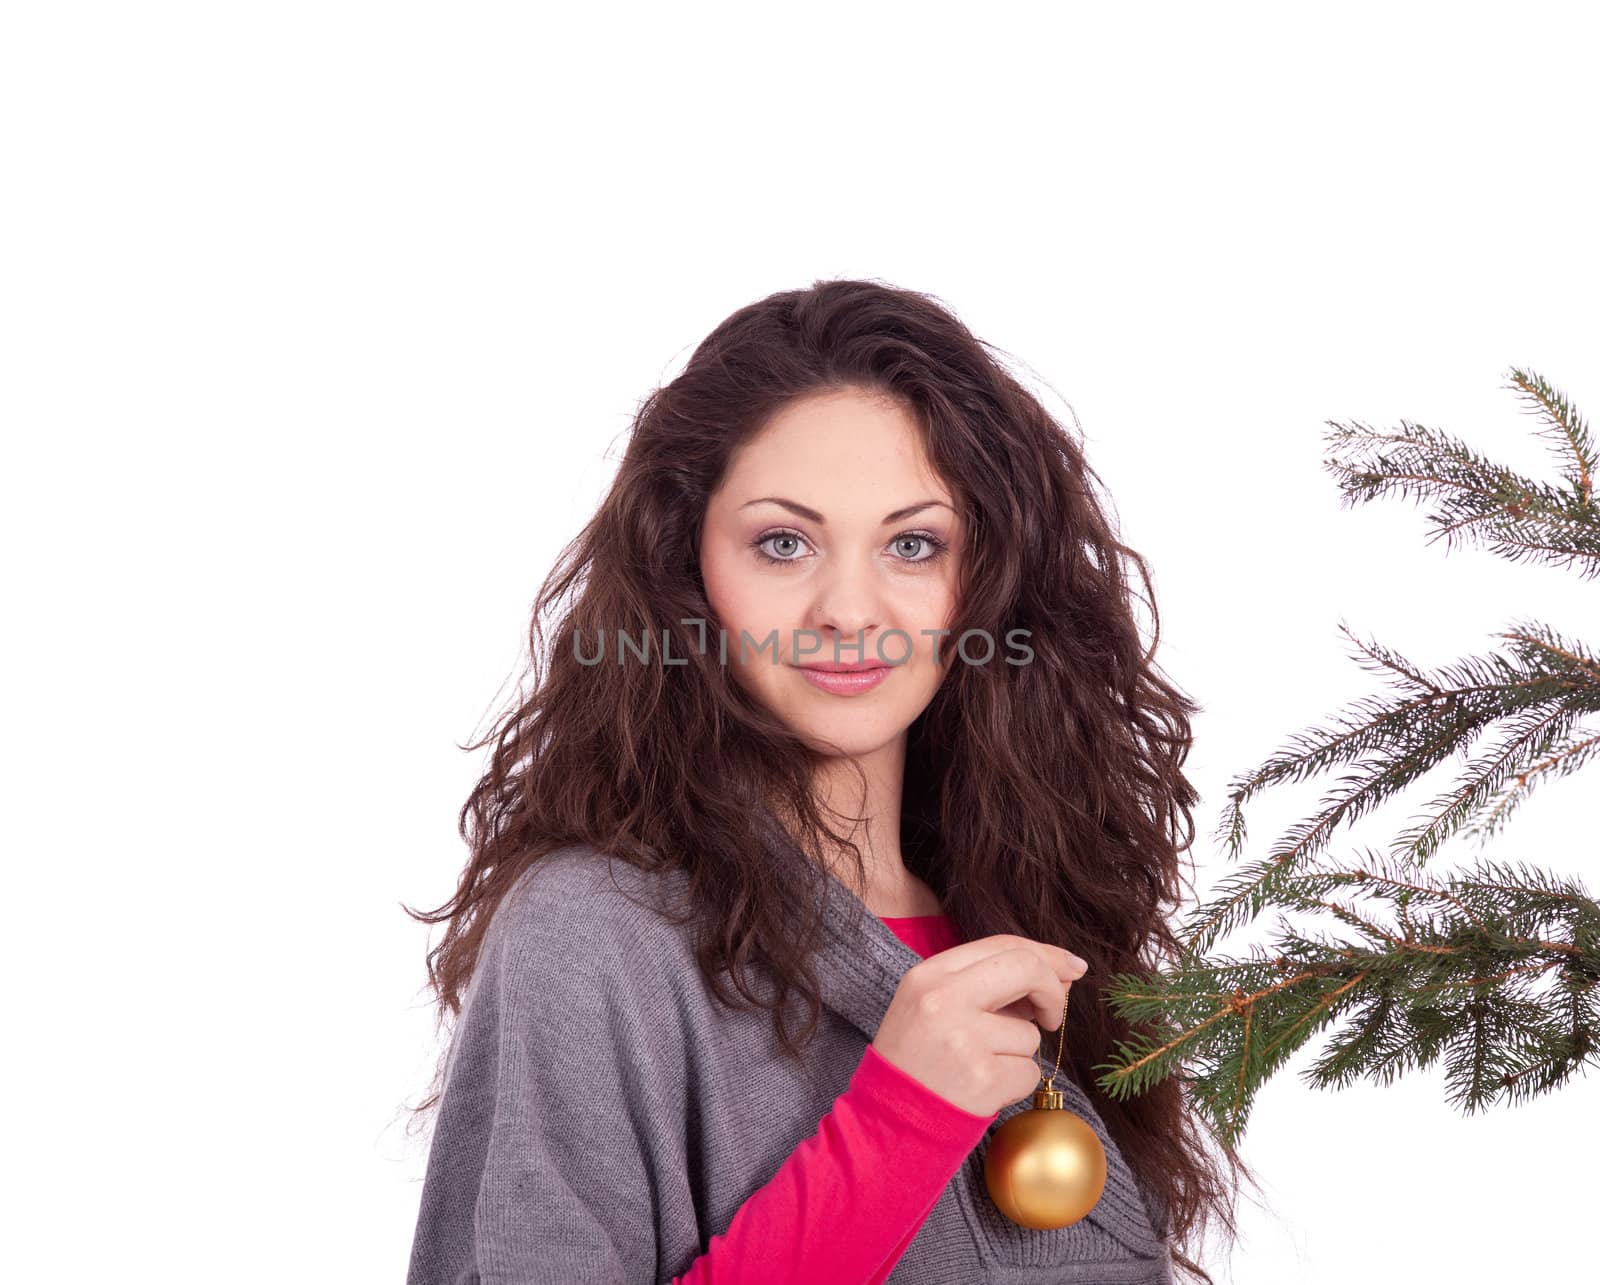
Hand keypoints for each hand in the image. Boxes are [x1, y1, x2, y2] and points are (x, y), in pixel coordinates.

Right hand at [871, 934, 1087, 1116]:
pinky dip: (1015, 1085)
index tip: (1070, 967)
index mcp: (928, 976)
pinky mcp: (983, 1079)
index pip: (1002, 945)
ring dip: (1017, 1054)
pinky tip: (982, 1091)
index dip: (1045, 954)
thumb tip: (1060, 974)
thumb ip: (986, 986)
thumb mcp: (932, 1008)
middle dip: (1052, 991)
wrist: (887, 1124)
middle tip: (1053, 1016)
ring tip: (977, 1069)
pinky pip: (1029, 1073)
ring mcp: (963, 1039)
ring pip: (1030, 1034)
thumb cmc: (917, 1063)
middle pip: (1026, 969)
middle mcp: (943, 999)